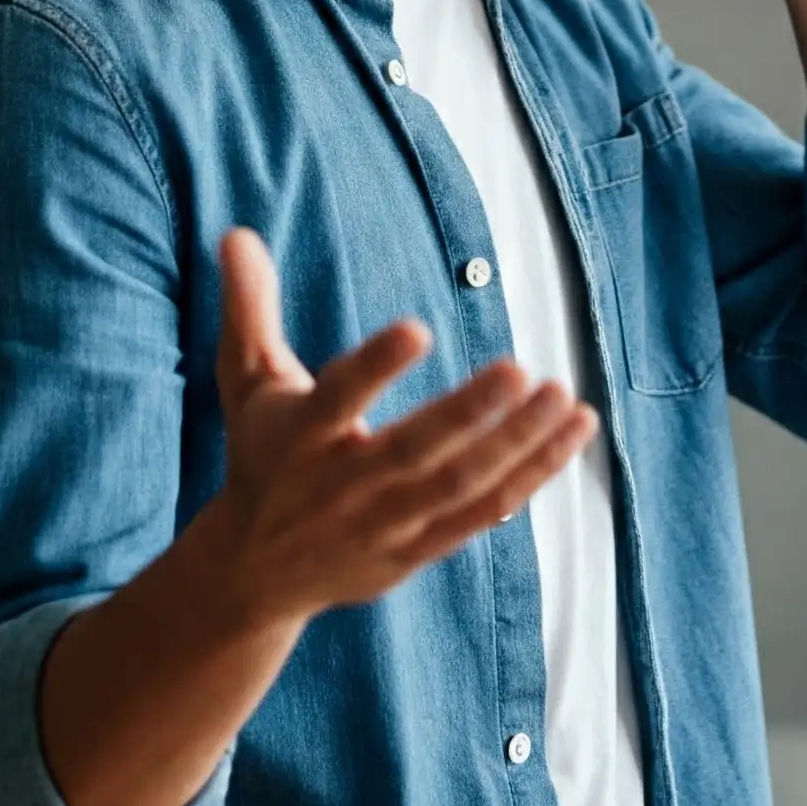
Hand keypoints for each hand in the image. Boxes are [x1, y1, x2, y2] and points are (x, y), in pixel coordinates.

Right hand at [208, 227, 596, 624]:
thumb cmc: (261, 455)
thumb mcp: (246, 381)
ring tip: (563, 395)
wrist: (252, 572)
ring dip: (518, 444)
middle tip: (520, 369)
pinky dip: (530, 477)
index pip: (338, 397)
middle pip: (414, 450)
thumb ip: (248, 307)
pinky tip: (569, 434)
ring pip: (461, 485)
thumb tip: (236, 233)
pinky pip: (483, 514)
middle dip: (469, 414)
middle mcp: (344, 484)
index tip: (418, 328)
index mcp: (302, 435)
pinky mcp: (417, 550)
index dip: (376, 366)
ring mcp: (385, 524)